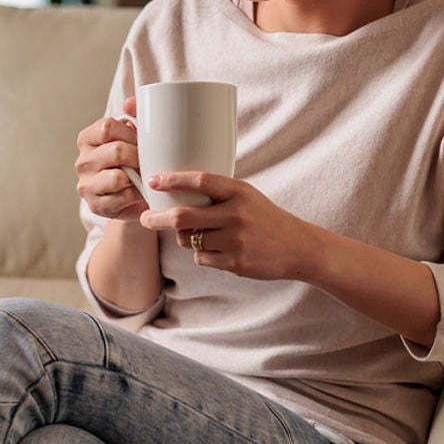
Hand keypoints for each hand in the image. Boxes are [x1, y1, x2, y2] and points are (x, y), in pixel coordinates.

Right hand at [74, 96, 147, 220]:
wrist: (135, 198)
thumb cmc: (134, 163)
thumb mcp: (134, 138)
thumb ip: (135, 116)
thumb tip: (131, 103)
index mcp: (87, 139)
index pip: (107, 127)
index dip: (130, 134)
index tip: (142, 141)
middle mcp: (82, 161)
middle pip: (116, 151)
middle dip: (138, 156)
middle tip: (148, 161)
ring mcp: (85, 185)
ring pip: (118, 177)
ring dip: (137, 177)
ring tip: (143, 177)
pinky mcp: (95, 205)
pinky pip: (122, 197)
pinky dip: (136, 195)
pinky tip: (139, 192)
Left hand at [138, 171, 324, 281]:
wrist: (299, 247)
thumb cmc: (265, 218)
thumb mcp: (246, 196)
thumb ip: (217, 194)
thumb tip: (174, 195)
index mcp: (239, 192)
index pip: (199, 181)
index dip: (173, 180)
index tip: (154, 181)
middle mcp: (236, 214)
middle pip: (182, 217)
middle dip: (157, 218)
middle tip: (145, 218)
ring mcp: (235, 240)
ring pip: (189, 240)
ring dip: (185, 238)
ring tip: (202, 234)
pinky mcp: (235, 262)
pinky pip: (201, 258)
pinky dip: (203, 254)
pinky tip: (222, 250)